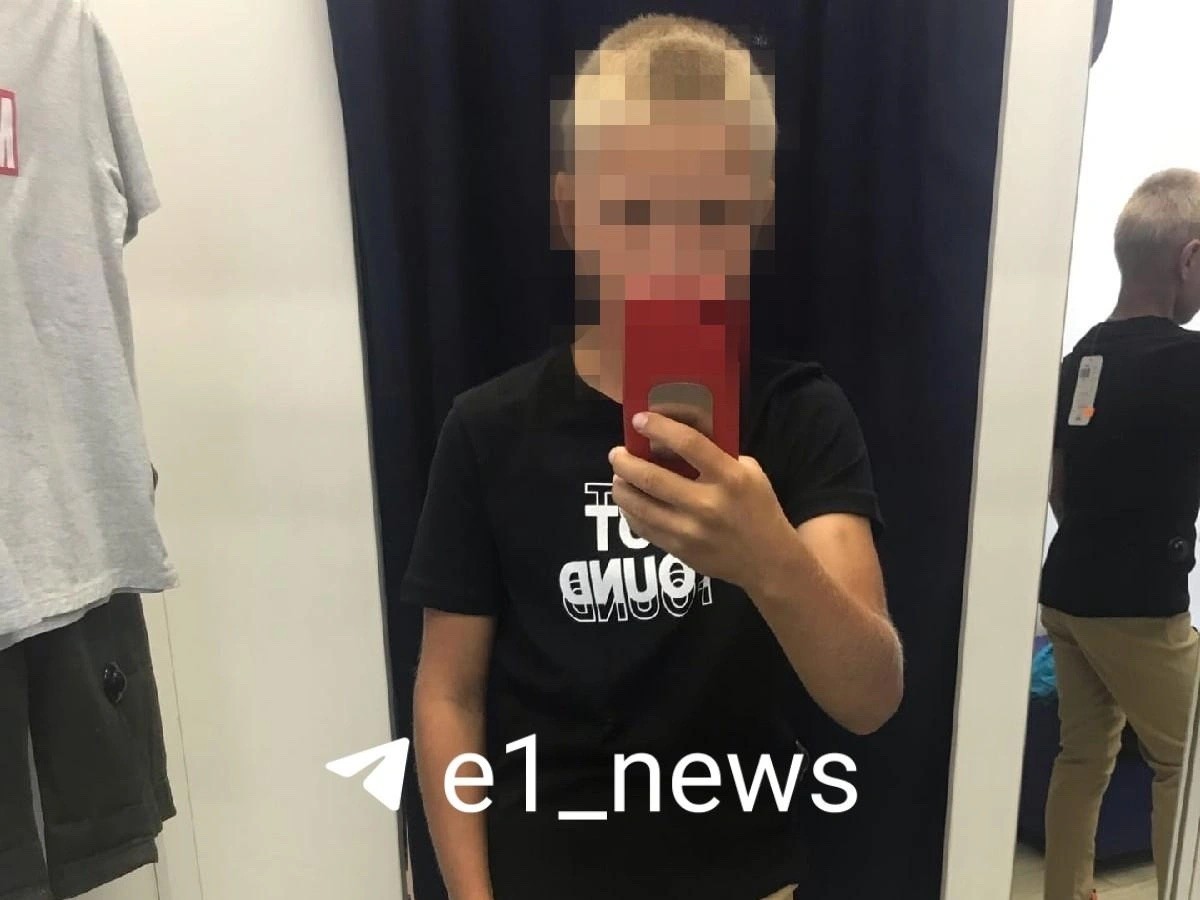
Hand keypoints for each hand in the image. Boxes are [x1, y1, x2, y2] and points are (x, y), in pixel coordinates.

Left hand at [608, 411, 796, 592]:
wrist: (767, 560)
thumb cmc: (759, 508)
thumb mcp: (750, 473)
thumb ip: (718, 456)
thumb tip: (678, 440)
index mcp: (729, 478)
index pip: (688, 444)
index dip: (659, 428)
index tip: (639, 420)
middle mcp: (707, 504)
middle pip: (652, 478)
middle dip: (625, 462)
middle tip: (617, 454)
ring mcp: (690, 531)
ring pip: (640, 506)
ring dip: (621, 488)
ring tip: (618, 477)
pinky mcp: (679, 550)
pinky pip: (643, 528)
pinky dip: (630, 512)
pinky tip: (628, 501)